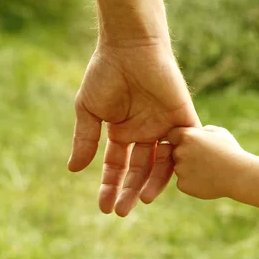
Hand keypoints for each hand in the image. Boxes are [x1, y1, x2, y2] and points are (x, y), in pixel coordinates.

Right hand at [67, 35, 200, 215]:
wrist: (129, 47)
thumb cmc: (105, 73)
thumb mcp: (89, 111)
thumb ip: (85, 140)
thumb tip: (73, 169)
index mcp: (121, 131)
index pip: (116, 166)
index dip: (109, 186)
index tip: (103, 206)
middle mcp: (143, 132)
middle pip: (138, 170)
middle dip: (129, 190)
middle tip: (122, 211)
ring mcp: (163, 126)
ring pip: (162, 163)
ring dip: (153, 183)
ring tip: (143, 201)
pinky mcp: (182, 117)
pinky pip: (186, 145)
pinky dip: (180, 163)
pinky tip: (169, 181)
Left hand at [167, 125, 247, 199]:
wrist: (239, 175)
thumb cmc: (231, 152)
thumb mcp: (219, 133)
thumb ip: (202, 130)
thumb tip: (194, 132)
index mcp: (187, 136)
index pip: (172, 135)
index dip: (180, 139)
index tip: (192, 144)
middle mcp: (179, 151)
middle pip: (175, 152)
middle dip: (185, 155)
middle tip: (204, 159)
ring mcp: (180, 169)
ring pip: (179, 168)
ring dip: (189, 169)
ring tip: (209, 170)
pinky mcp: (182, 184)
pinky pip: (183, 181)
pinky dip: (192, 182)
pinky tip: (207, 179)